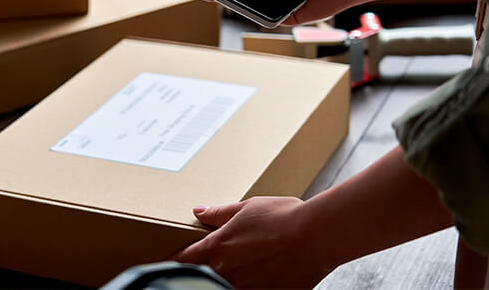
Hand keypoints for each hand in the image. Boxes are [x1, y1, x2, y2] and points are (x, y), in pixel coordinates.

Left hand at [174, 196, 333, 287]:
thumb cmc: (284, 218)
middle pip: (205, 275)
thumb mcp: (248, 207)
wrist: (316, 236)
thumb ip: (220, 214)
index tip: (173, 261)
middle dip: (211, 268)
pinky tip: (266, 272)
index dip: (176, 261)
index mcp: (217, 247)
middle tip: (232, 256)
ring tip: (254, 262)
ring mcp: (244, 288)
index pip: (184, 260)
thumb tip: (199, 211)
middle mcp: (226, 271)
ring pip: (228, 285)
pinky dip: (253, 284)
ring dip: (233, 277)